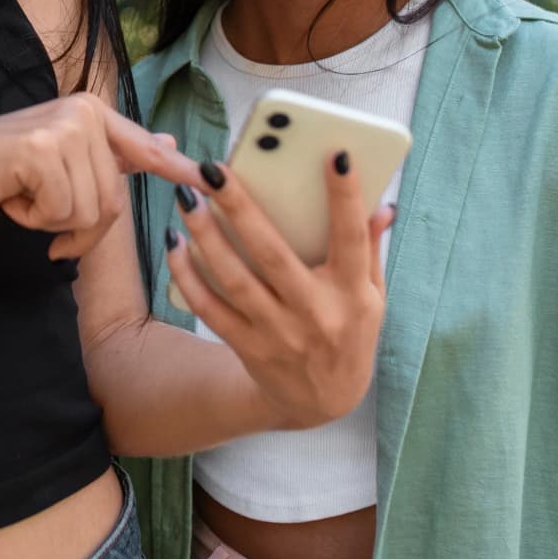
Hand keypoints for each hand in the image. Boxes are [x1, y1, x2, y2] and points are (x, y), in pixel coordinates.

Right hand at [0, 93, 201, 259]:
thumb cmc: (3, 172)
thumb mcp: (64, 156)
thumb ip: (115, 151)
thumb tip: (168, 143)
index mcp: (92, 110)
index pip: (145, 148)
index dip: (178, 168)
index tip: (211, 180)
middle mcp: (82, 110)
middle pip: (113, 200)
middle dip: (80, 228)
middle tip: (42, 217)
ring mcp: (62, 127)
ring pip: (90, 211)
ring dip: (54, 223)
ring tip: (24, 199)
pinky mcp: (41, 150)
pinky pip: (62, 212)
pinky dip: (35, 220)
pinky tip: (12, 198)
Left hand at [165, 152, 390, 428]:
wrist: (320, 404)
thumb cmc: (348, 334)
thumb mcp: (372, 298)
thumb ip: (372, 249)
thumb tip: (383, 204)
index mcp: (354, 295)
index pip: (353, 239)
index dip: (346, 198)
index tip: (336, 154)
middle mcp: (316, 313)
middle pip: (273, 254)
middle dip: (241, 209)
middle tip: (214, 169)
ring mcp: (279, 334)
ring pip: (235, 279)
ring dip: (206, 237)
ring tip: (186, 198)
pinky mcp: (248, 347)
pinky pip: (210, 308)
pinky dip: (188, 275)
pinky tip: (174, 243)